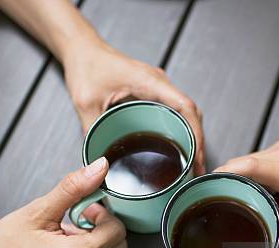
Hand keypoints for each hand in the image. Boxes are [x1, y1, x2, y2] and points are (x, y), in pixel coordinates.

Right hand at [0, 157, 126, 247]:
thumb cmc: (6, 241)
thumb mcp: (40, 209)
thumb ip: (74, 187)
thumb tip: (99, 169)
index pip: (117, 232)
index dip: (104, 216)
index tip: (85, 211)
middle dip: (103, 231)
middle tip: (77, 223)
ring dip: (93, 246)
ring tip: (65, 239)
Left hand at [64, 39, 205, 173]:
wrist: (82, 49)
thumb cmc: (86, 65)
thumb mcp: (86, 103)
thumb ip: (93, 132)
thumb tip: (98, 162)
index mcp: (149, 82)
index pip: (185, 107)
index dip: (196, 133)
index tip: (197, 155)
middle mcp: (159, 83)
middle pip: (191, 112)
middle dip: (197, 140)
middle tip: (197, 167)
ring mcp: (158, 87)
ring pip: (185, 112)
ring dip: (191, 135)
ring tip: (191, 162)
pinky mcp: (152, 92)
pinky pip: (174, 111)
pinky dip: (180, 128)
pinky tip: (177, 146)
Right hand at [215, 131, 278, 239]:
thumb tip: (277, 236)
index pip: (247, 167)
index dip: (225, 174)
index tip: (208, 183)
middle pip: (240, 162)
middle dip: (222, 176)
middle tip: (213, 195)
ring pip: (247, 159)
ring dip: (236, 173)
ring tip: (230, 192)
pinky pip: (258, 157)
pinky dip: (249, 169)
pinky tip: (253, 184)